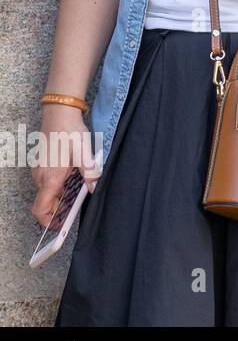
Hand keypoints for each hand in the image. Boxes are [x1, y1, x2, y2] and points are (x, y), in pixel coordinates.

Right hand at [31, 104, 100, 228]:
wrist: (59, 114)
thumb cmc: (71, 133)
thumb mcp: (85, 154)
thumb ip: (90, 173)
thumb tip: (95, 189)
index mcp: (50, 178)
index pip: (41, 209)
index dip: (48, 221)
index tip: (59, 226)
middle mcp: (41, 177)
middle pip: (45, 203)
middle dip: (58, 210)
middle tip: (74, 210)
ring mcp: (39, 170)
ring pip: (46, 192)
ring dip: (59, 197)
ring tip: (77, 194)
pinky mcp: (42, 164)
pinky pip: (47, 182)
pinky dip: (57, 186)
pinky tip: (72, 178)